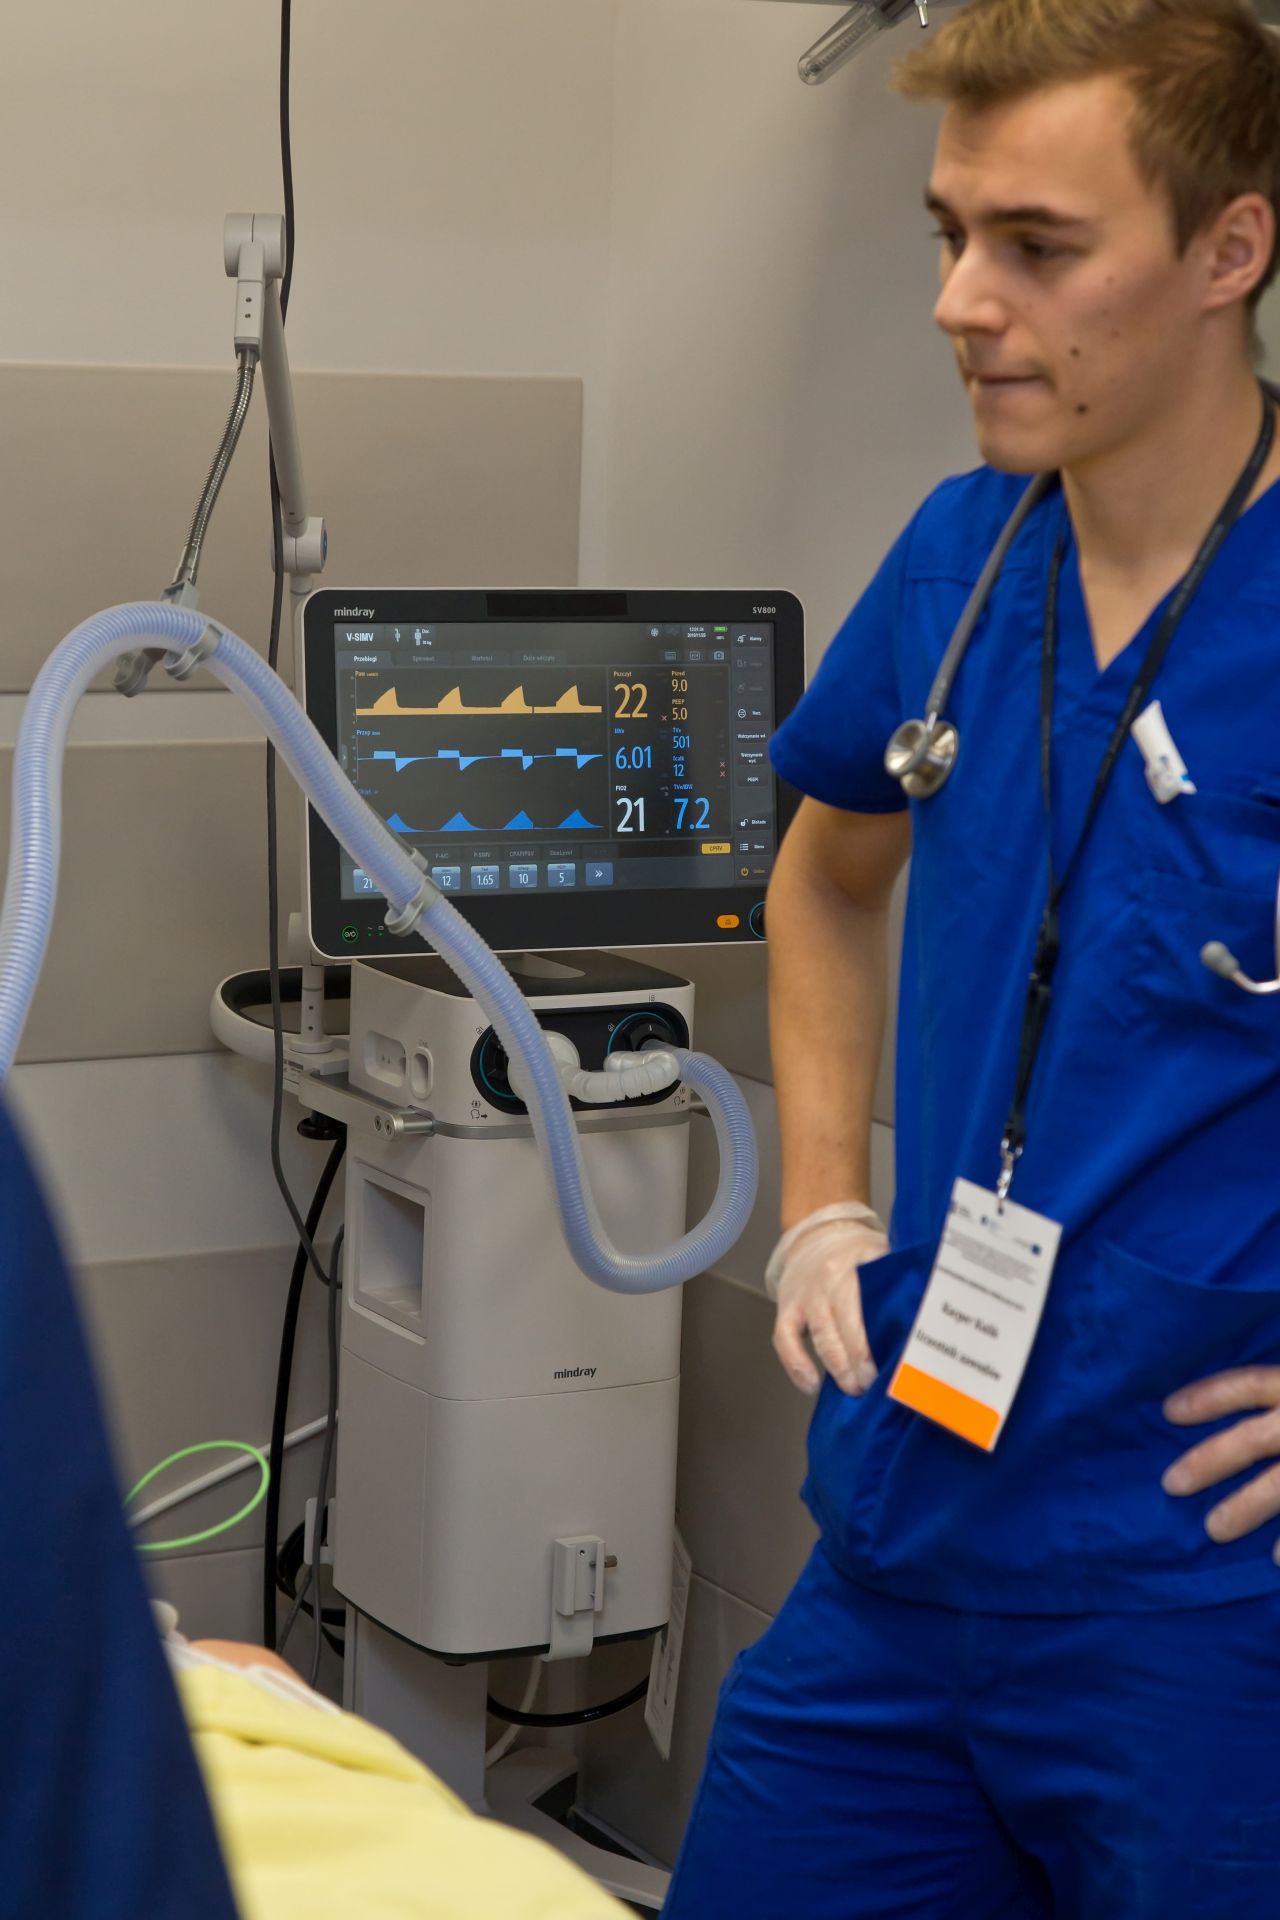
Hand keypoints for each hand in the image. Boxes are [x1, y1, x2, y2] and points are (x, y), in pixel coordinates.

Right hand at [771, 1218, 888, 1398]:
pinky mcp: (786, 1307)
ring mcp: (807, 1293)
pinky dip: (796, 1364)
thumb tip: (930, 1319)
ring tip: (854, 1388)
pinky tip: (810, 1384)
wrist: (815, 1235)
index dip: (889, 1330)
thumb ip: (902, 1280)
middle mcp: (831, 1276)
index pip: (878, 1298)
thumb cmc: (856, 1253)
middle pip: (848, 1322)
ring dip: (839, 1367)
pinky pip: (785, 1338)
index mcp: (862, 1260)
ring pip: (822, 1335)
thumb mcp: (883, 1254)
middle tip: (875, 1382)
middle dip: (863, 1358)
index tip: (902, 1357)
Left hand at [1162, 1368, 1279, 1562]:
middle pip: (1253, 1439)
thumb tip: (1244, 1401)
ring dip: (1247, 1507)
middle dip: (1210, 1460)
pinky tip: (1274, 1560)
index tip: (1168, 1411)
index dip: (1209, 1397)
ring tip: (1212, 1530)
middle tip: (1170, 1484)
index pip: (1250, 1385)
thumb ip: (1277, 1392)